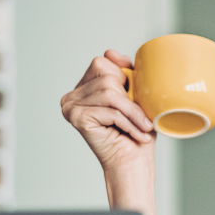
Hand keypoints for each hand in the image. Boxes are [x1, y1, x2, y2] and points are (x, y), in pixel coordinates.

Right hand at [60, 50, 155, 174]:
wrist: (132, 163)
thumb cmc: (136, 132)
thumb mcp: (135, 96)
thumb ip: (124, 73)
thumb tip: (111, 52)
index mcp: (83, 87)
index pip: (102, 62)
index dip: (123, 75)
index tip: (137, 96)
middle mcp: (71, 96)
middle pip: (106, 76)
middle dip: (130, 96)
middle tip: (143, 117)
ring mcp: (70, 106)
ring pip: (110, 93)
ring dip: (134, 112)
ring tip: (144, 128)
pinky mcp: (76, 117)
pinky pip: (110, 110)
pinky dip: (129, 122)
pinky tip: (137, 135)